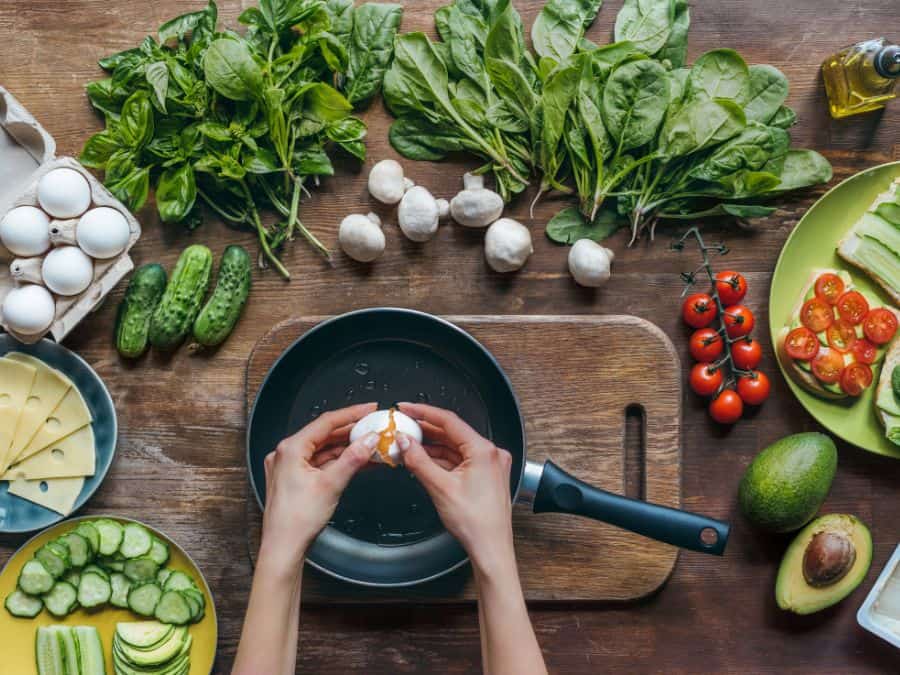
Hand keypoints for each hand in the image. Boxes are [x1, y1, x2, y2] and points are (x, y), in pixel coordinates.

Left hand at [259, 402, 377, 572]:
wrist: (283, 548)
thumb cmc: (297, 520)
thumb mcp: (331, 484)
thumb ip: (353, 458)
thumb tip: (369, 441)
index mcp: (291, 448)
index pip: (326, 422)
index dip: (351, 414)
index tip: (370, 409)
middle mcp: (286, 453)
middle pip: (324, 435)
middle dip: (351, 432)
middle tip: (373, 427)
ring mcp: (288, 467)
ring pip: (323, 450)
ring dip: (346, 448)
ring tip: (371, 445)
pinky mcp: (293, 479)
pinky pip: (319, 463)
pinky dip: (338, 461)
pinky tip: (357, 461)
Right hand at [396, 403, 514, 576]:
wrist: (491, 549)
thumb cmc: (475, 523)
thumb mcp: (440, 487)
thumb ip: (419, 460)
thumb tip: (404, 442)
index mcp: (484, 450)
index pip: (449, 421)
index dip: (424, 412)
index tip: (406, 408)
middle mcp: (491, 453)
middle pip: (452, 433)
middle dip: (426, 430)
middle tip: (403, 425)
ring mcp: (490, 464)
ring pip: (455, 447)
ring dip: (432, 445)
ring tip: (408, 443)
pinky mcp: (486, 475)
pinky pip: (460, 459)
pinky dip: (441, 459)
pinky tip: (423, 459)